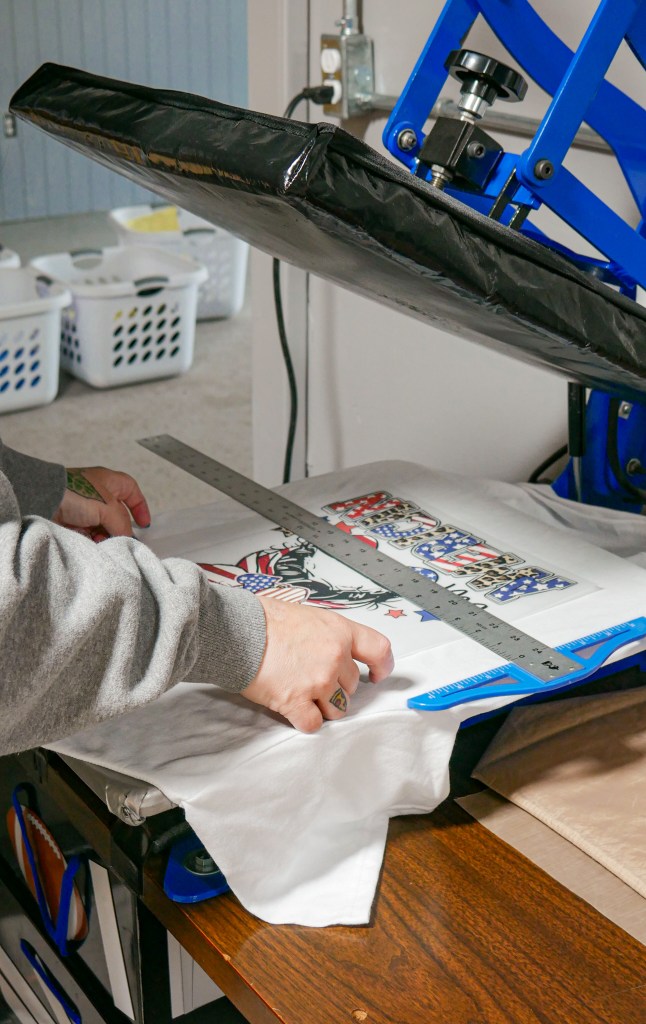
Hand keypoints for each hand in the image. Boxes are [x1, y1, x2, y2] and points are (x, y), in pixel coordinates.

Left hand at [53, 467, 150, 540]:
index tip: (144, 524)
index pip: (131, 491)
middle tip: (122, 539)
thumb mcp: (108, 507)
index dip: (140, 506)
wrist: (43, 500)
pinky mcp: (72, 522)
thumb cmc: (76, 493)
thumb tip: (128, 538)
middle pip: (117, 514)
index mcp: (109, 482)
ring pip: (103, 527)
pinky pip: (89, 534)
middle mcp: (97, 494)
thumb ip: (122, 523)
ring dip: (105, 535)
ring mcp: (84, 508)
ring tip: (102, 540)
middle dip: (120, 528)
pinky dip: (92, 539)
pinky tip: (92, 542)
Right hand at [243, 596, 394, 732]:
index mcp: (340, 632)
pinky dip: (305, 720)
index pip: (379, 650)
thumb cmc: (265, 620)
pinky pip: (314, 723)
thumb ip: (329, 635)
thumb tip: (337, 650)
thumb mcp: (309, 616)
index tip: (377, 675)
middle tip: (313, 679)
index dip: (382, 666)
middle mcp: (334, 657)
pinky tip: (292, 708)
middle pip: (352, 686)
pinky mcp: (297, 702)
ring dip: (324, 706)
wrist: (237, 630)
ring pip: (338, 709)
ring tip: (303, 693)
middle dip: (337, 687)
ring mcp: (318, 682)